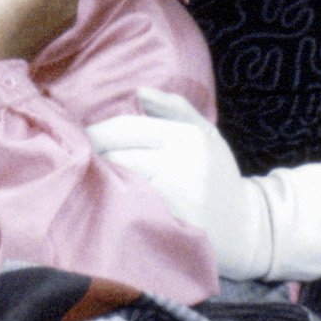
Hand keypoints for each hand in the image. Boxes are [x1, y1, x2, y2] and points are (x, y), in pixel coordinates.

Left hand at [86, 88, 273, 276]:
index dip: (96, 131)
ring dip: (97, 177)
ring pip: (116, 179)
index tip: (79, 135)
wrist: (245, 229)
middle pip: (115, 153)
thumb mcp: (206, 134)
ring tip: (86, 177)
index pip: (126, 127)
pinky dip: (111, 201)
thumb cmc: (218, 176)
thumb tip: (139, 91)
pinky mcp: (163, 224)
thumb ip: (175, 108)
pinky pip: (124, 206)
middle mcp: (179, 163)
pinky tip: (103, 201)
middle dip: (92, 155)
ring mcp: (171, 196)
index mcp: (187, 136)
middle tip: (75, 158)